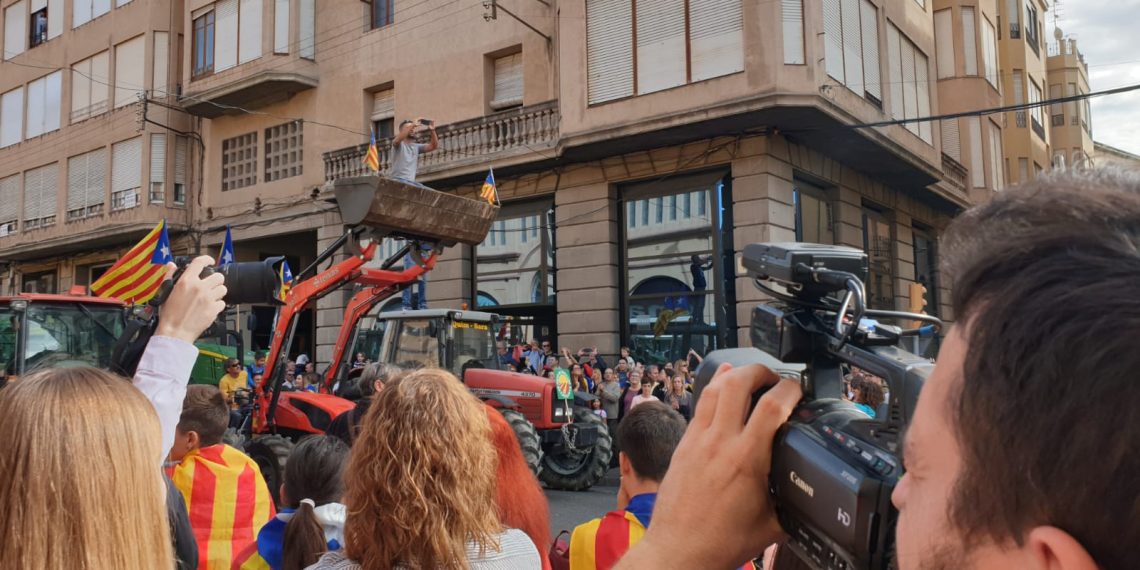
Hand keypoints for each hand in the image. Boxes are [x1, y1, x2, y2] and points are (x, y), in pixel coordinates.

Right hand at [155, 256, 226, 343]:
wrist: (175, 332)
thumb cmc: (169, 315)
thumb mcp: (165, 292)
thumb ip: (169, 276)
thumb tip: (171, 265)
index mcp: (186, 281)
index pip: (200, 262)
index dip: (207, 259)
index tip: (210, 262)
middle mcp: (199, 288)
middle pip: (218, 276)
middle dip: (215, 280)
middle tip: (211, 285)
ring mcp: (208, 298)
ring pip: (223, 289)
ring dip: (218, 292)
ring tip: (210, 297)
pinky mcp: (214, 310)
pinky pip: (223, 303)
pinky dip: (218, 305)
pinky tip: (210, 307)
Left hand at [614, 364, 801, 568]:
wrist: (678, 551)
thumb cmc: (720, 542)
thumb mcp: (772, 526)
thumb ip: (794, 504)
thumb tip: (815, 497)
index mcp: (747, 461)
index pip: (772, 408)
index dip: (791, 390)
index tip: (799, 389)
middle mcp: (720, 443)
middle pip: (738, 383)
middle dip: (761, 371)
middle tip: (775, 378)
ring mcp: (698, 440)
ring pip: (715, 388)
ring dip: (736, 374)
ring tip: (751, 376)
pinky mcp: (684, 444)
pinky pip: (699, 405)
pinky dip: (714, 388)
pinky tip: (722, 382)